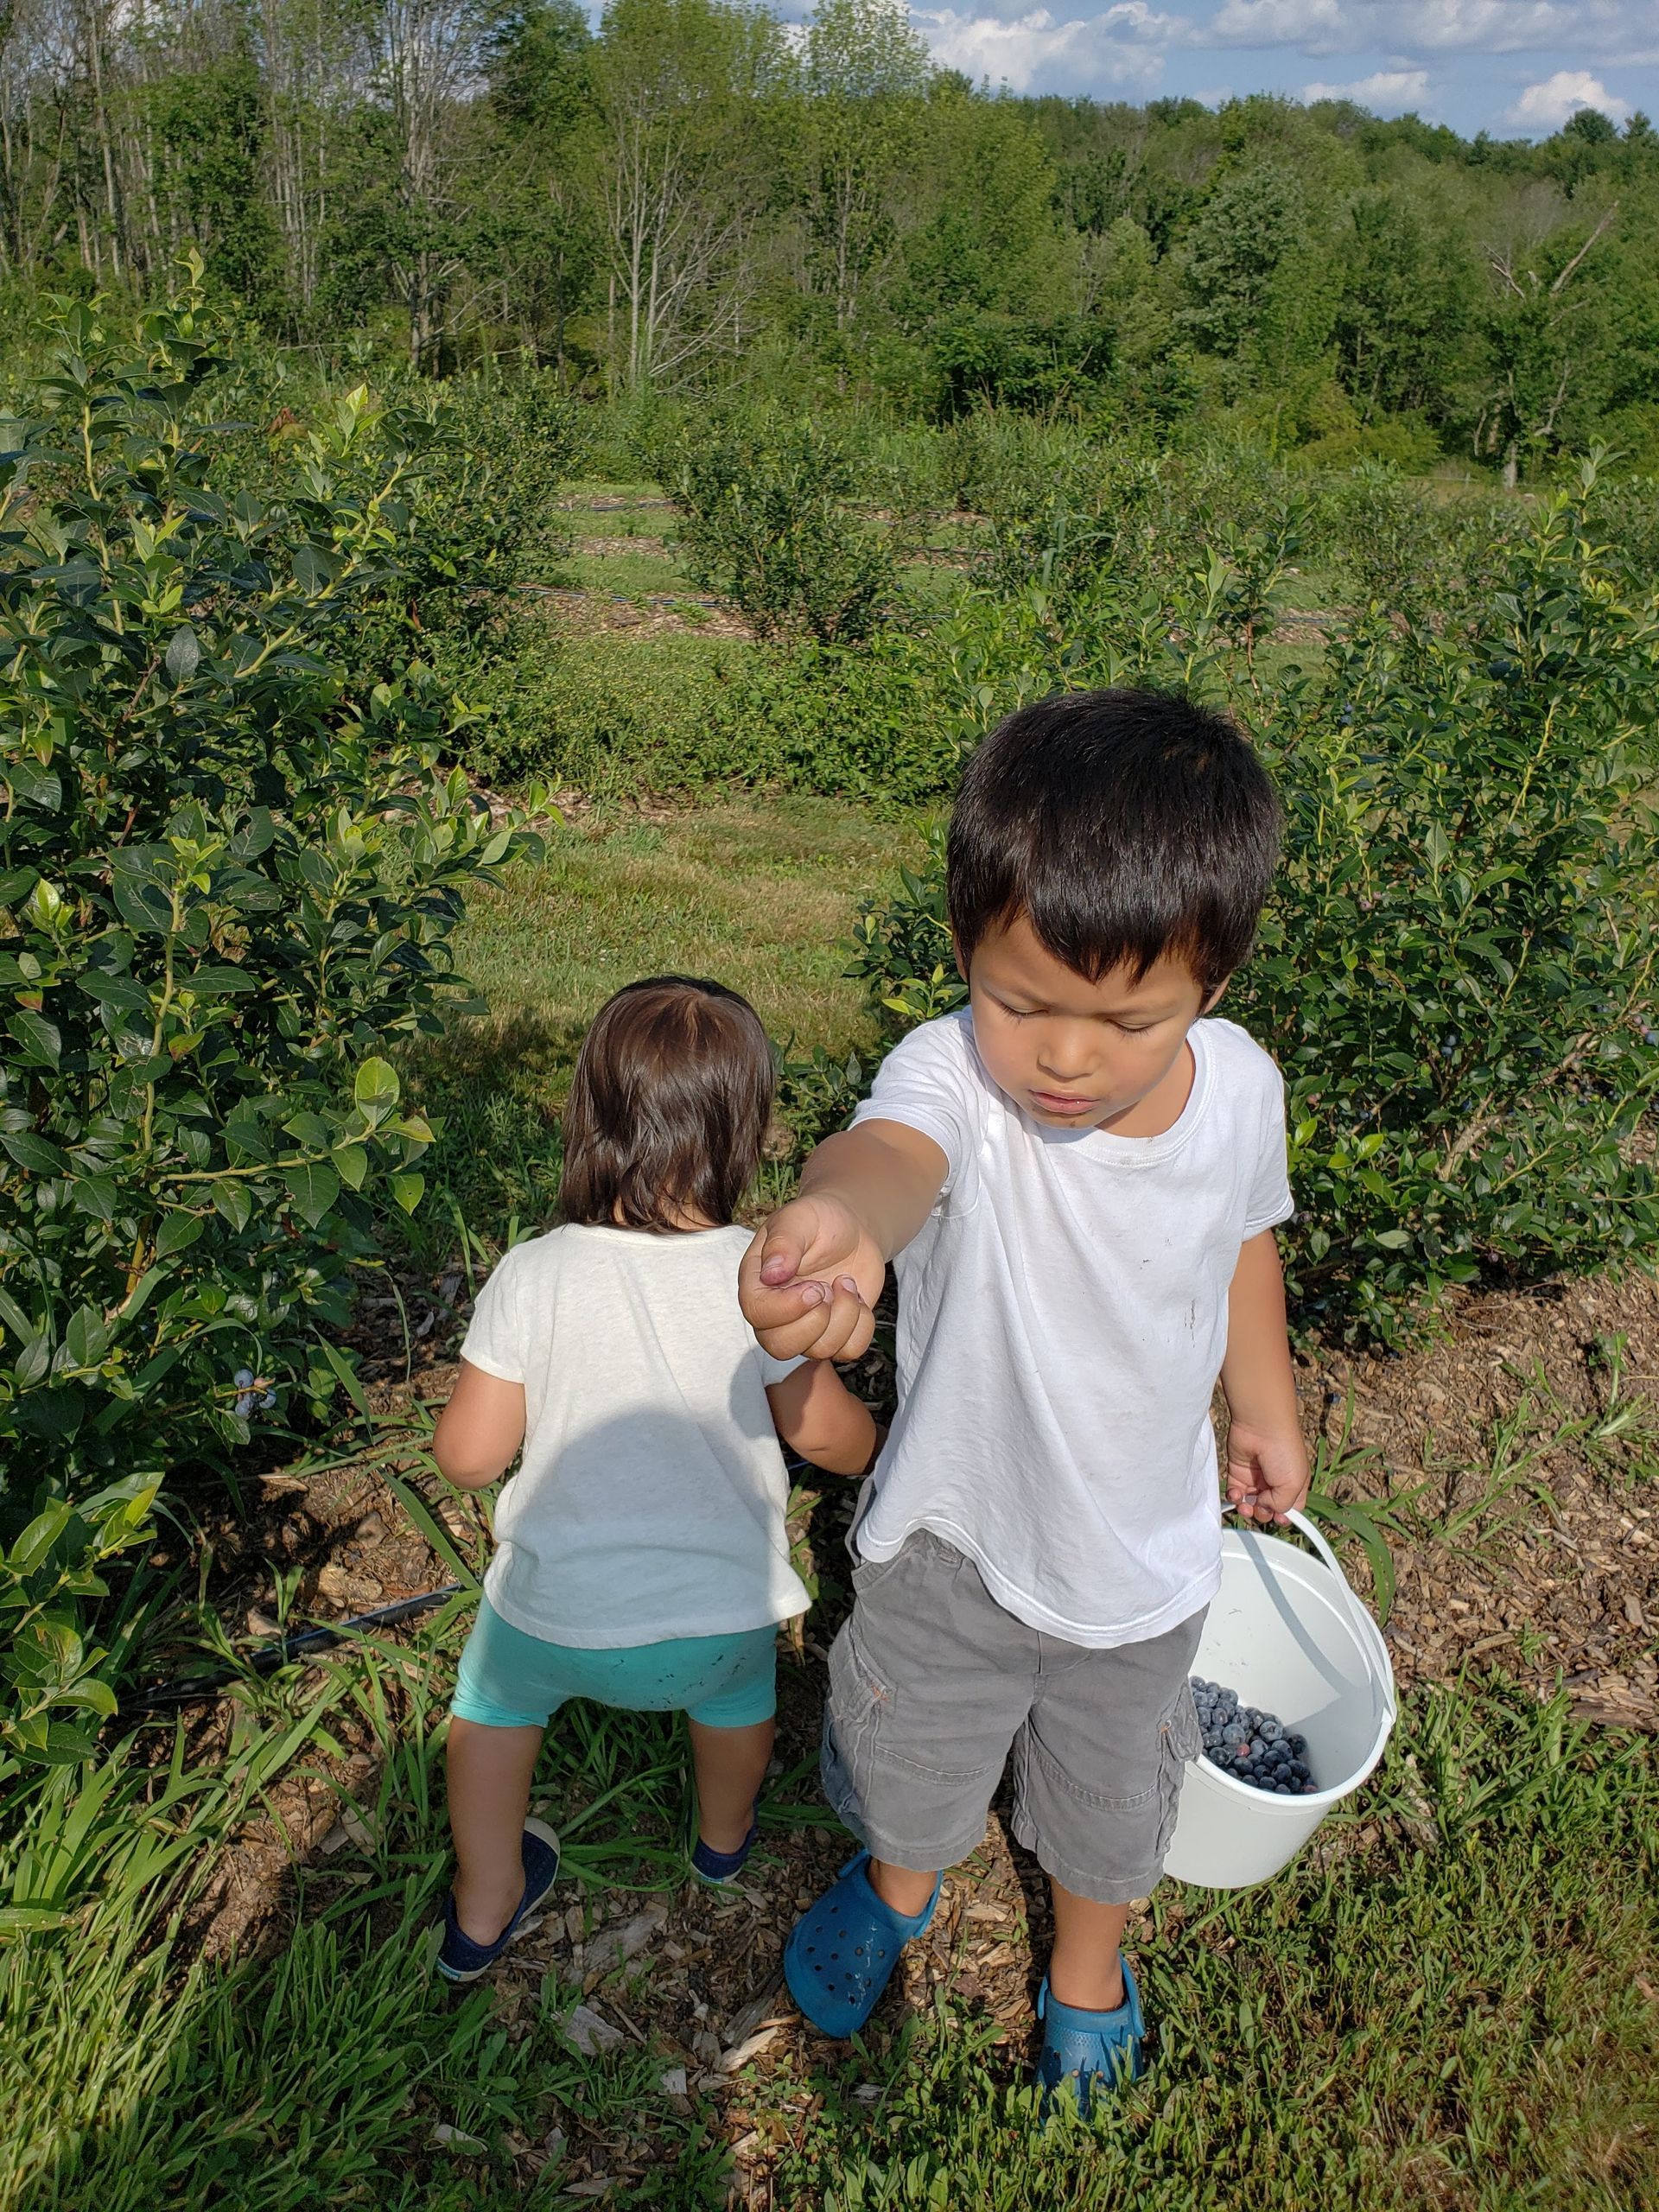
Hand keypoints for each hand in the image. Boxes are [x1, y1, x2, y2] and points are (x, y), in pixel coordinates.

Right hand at [739, 1194, 884, 1360]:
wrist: (853, 1228)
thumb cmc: (820, 1220)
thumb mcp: (800, 1218)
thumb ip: (783, 1242)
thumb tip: (771, 1275)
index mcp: (758, 1282)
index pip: (756, 1312)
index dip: (787, 1307)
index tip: (816, 1286)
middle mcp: (777, 1311)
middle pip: (780, 1346)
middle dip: (815, 1321)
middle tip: (828, 1287)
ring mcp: (806, 1326)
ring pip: (819, 1351)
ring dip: (844, 1317)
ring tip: (846, 1283)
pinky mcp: (835, 1333)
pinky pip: (849, 1351)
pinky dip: (862, 1326)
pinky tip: (857, 1298)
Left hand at [1225, 1419, 1309, 1526]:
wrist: (1260, 1427)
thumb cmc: (1283, 1451)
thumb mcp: (1293, 1485)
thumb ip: (1281, 1505)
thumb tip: (1264, 1508)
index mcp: (1294, 1486)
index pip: (1290, 1510)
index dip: (1284, 1517)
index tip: (1279, 1519)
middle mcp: (1275, 1483)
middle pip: (1268, 1509)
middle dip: (1263, 1513)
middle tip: (1262, 1506)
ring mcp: (1256, 1479)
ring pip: (1250, 1504)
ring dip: (1246, 1509)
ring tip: (1245, 1504)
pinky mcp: (1239, 1473)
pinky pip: (1235, 1493)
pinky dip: (1234, 1498)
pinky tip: (1237, 1494)